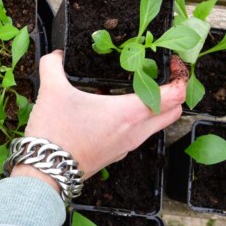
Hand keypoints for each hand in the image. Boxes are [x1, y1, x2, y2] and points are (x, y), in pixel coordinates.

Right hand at [12, 50, 185, 188]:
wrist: (45, 170)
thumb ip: (52, 65)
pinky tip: (113, 112)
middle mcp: (135, 132)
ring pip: (156, 125)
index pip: (174, 95)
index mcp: (129, 113)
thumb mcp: (52, 90)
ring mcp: (126, 146)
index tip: (172, 63)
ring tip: (135, 91)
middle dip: (173, 93)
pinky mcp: (115, 155)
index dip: (180, 76)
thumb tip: (55, 55)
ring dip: (155, 108)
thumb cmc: (55, 132)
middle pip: (174, 112)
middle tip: (158, 75)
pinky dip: (136, 122)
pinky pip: (137, 135)